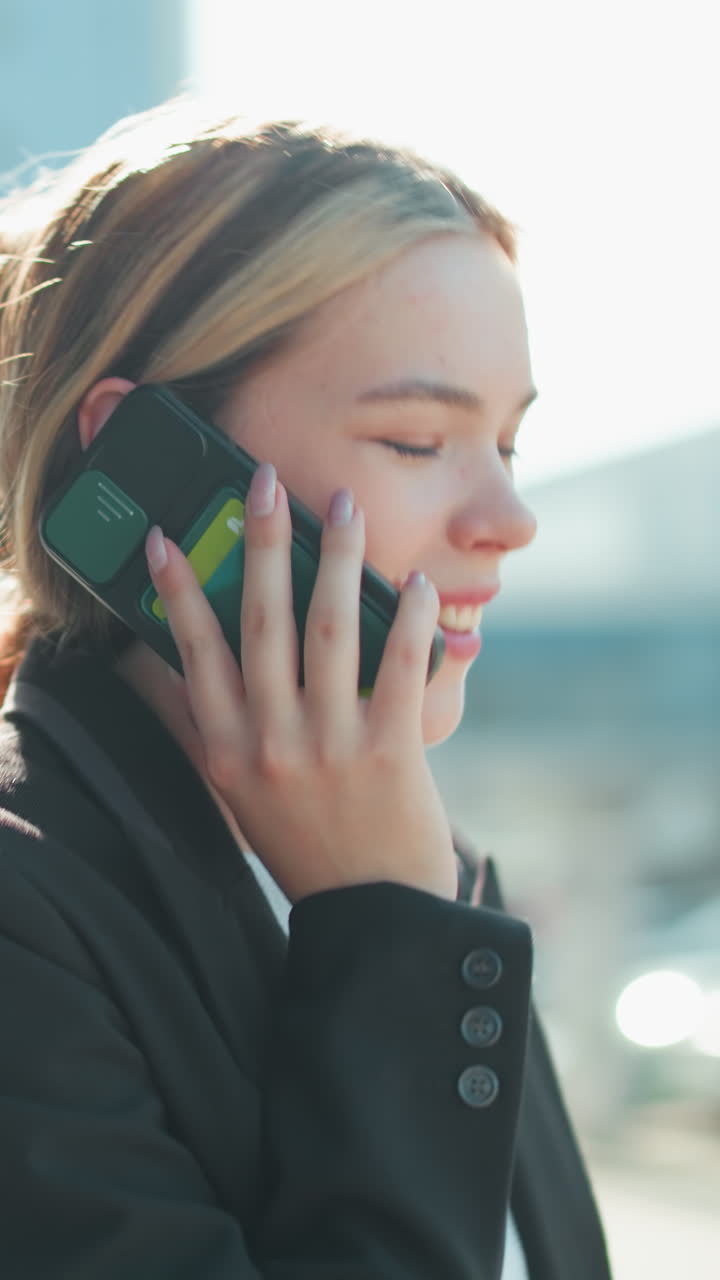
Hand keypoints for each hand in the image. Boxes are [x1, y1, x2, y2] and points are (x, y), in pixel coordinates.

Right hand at [145, 463, 457, 902]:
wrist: (373, 913)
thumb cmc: (306, 843)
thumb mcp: (241, 793)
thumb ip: (216, 727)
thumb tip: (182, 662)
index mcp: (228, 750)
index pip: (196, 651)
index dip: (178, 589)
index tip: (164, 535)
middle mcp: (271, 741)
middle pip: (262, 620)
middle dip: (262, 541)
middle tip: (265, 481)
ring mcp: (331, 745)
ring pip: (328, 628)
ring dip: (336, 557)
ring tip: (342, 505)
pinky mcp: (391, 750)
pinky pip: (398, 665)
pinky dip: (407, 618)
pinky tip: (414, 581)